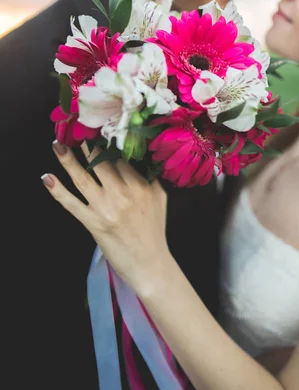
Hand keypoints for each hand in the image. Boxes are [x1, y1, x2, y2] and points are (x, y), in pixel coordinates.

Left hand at [42, 141, 169, 293]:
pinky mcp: (93, 223)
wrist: (149, 262)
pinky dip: (57, 191)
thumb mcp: (159, 197)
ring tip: (58, 144)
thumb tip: (139, 156)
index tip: (98, 127)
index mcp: (140, 185)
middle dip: (87, 144)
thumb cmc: (154, 229)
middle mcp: (123, 193)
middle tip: (76, 128)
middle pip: (101, 162)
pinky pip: (71, 203)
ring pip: (83, 177)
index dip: (108, 140)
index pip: (121, 156)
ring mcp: (106, 208)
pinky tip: (47, 178)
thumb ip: (149, 176)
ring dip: (68, 160)